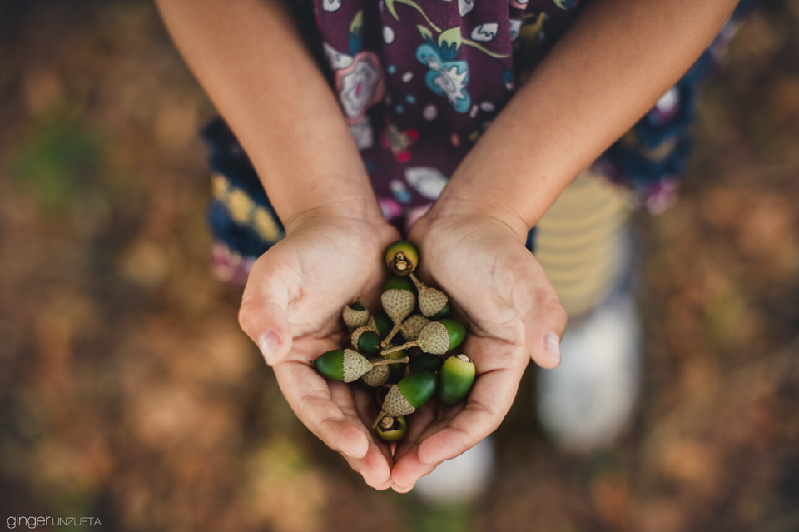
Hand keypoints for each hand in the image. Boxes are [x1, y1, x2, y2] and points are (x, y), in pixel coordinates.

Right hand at [238, 209, 400, 488]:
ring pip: (378, 406)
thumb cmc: (305, 247)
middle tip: (388, 477)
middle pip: (346, 416)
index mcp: (295, 362)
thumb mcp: (275, 273)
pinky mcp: (390, 350)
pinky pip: (405, 380)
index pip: (312, 404)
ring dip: (393, 437)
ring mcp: (361, 362)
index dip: (331, 429)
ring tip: (413, 465)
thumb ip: (264, 309)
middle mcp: (328, 370)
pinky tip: (437, 422)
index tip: (356, 447)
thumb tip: (270, 350)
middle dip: (366, 448)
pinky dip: (417, 402)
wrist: (346, 222)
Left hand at [389, 211, 566, 490]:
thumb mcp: (522, 278)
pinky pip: (393, 379)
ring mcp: (439, 359)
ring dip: (396, 435)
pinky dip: (377, 400)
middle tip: (391, 477)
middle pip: (447, 421)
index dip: (456, 441)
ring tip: (369, 461)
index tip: (425, 457)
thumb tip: (554, 356)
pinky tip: (352, 416)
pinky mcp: (412, 345)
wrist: (459, 219)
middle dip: (421, 451)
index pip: (481, 415)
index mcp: (501, 364)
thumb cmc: (495, 248)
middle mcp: (471, 369)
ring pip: (417, 407)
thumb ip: (541, 313)